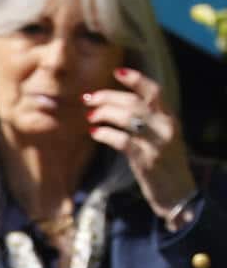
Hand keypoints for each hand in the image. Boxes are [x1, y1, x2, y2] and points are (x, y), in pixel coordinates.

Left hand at [84, 68, 198, 220]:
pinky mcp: (146, 160)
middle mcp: (166, 127)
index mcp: (169, 119)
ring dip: (104, 114)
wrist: (178, 195)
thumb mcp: (162, 138)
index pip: (154, 91)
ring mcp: (157, 143)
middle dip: (107, 97)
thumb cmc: (164, 165)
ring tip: (90, 117)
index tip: (117, 72)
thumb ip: (147, 123)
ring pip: (128, 117)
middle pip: (134, 102)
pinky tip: (94, 133)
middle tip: (88, 99)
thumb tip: (117, 108)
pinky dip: (105, 134)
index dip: (135, 79)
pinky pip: (122, 140)